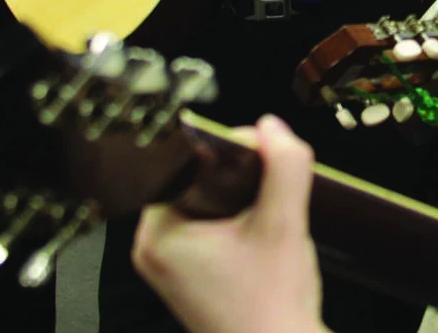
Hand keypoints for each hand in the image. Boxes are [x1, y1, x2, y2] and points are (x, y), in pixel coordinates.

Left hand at [132, 115, 325, 332]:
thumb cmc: (272, 308)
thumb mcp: (285, 225)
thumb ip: (285, 167)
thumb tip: (273, 128)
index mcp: (159, 234)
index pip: (184, 162)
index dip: (225, 150)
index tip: (257, 154)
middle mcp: (152, 249)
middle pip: (195, 181)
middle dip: (236, 177)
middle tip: (267, 188)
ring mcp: (167, 266)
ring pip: (204, 204)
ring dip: (238, 199)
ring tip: (264, 215)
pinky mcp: (185, 276)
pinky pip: (206, 228)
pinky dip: (234, 222)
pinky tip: (258, 235)